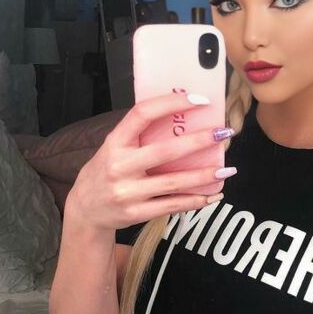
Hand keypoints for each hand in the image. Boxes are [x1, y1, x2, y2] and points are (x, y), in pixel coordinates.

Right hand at [65, 91, 234, 230]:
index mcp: (115, 142)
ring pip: (173, 183)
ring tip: (227, 170)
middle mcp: (119, 166)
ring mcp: (127, 192)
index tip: (199, 100)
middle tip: (223, 133)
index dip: (171, 103)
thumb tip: (181, 117)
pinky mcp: (136, 213)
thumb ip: (139, 135)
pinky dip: (195, 200)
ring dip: (204, 176)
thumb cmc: (106, 171)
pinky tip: (212, 195)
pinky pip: (171, 205)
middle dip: (199, 141)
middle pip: (165, 151)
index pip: (143, 114)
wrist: (85, 210)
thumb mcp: (113, 147)